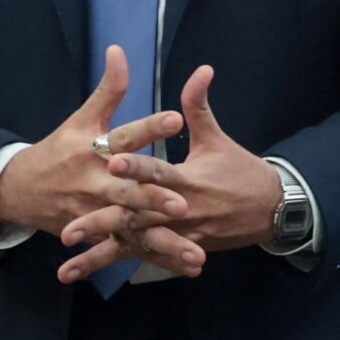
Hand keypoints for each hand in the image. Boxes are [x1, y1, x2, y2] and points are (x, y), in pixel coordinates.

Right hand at [0, 45, 186, 240]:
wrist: (19, 191)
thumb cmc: (58, 150)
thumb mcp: (81, 119)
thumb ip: (108, 89)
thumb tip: (120, 50)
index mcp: (91, 151)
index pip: (123, 137)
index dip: (148, 128)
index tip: (176, 119)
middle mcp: (93, 184)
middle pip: (126, 192)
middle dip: (153, 198)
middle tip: (183, 203)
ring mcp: (95, 214)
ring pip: (132, 227)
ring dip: (163, 241)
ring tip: (195, 251)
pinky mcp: (99, 234)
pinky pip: (130, 248)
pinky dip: (157, 258)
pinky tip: (185, 267)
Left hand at [55, 64, 283, 283]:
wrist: (271, 209)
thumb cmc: (241, 170)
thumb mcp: (218, 138)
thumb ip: (199, 106)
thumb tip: (201, 69)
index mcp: (189, 179)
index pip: (159, 171)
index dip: (137, 166)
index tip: (113, 161)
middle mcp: (182, 210)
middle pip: (138, 218)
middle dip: (103, 225)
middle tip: (70, 229)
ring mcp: (182, 234)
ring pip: (136, 246)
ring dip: (102, 256)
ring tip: (68, 268)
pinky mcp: (183, 249)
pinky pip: (147, 257)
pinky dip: (120, 263)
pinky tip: (91, 270)